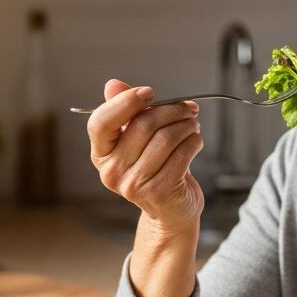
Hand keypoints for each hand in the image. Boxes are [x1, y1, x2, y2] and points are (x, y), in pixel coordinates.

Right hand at [87, 79, 204, 229]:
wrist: (170, 211)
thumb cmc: (154, 169)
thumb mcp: (136, 140)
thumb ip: (126, 112)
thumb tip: (112, 85)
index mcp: (101, 154)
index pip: (101, 123)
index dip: (125, 102)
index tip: (149, 92)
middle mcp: (112, 172)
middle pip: (142, 124)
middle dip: (171, 110)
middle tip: (188, 108)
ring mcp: (134, 185)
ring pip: (166, 137)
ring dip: (186, 125)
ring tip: (192, 126)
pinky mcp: (160, 192)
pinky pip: (182, 154)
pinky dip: (194, 142)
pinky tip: (195, 141)